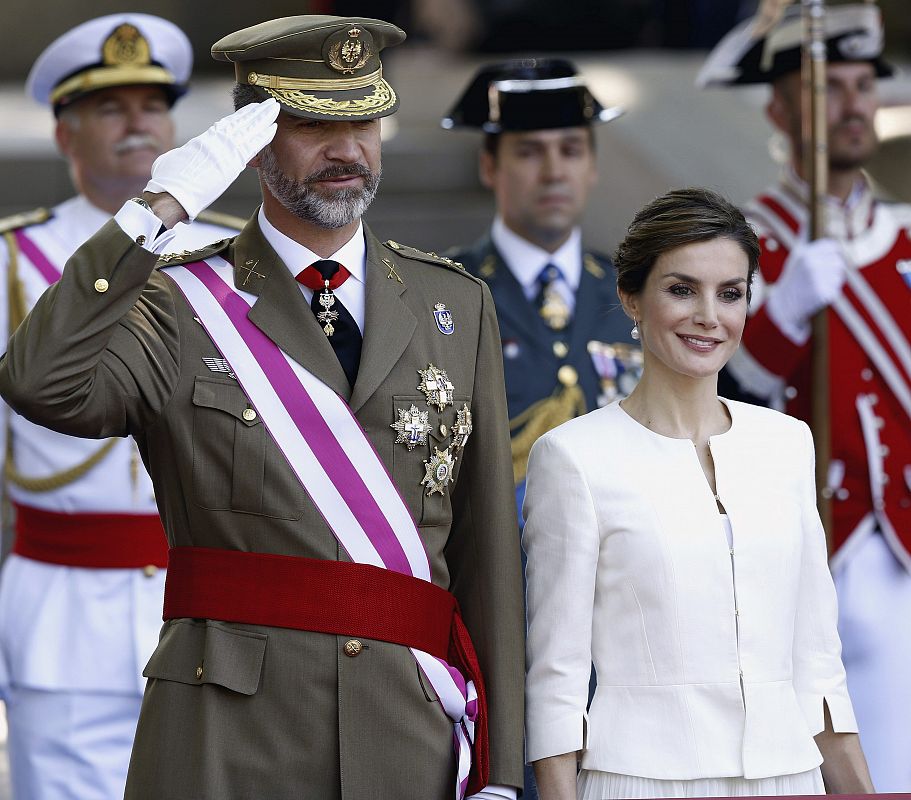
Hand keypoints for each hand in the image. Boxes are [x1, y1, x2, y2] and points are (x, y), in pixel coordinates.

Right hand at [144, 99, 278, 220]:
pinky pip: (252, 146)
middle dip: (256, 112)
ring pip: (248, 129)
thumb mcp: (172, 161)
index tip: (251, 109)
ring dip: (263, 118)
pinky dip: (263, 136)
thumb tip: (181, 158)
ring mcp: (224, 151)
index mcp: (202, 141)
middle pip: (240, 123)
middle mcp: (215, 142)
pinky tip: (273, 127)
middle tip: (269, 103)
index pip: (225, 125)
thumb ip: (183, 156)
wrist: (171, 193)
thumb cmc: (166, 181)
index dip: (240, 116)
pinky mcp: (232, 163)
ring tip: (275, 107)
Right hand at [764, 238, 847, 343]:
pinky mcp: (823, 294)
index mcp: (806, 253)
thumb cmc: (793, 278)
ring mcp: (817, 279)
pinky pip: (836, 289)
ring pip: (839, 275)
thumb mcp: (797, 255)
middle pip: (839, 261)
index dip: (830, 255)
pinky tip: (817, 295)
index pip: (833, 247)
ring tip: (817, 286)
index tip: (821, 263)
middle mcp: (811, 264)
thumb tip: (808, 217)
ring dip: (832, 281)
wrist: (783, 306)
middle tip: (818, 278)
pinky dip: (829, 293)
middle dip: (832, 269)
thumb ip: (805, 236)